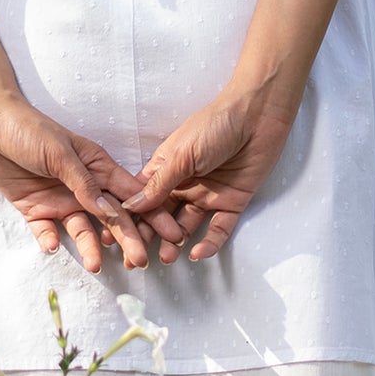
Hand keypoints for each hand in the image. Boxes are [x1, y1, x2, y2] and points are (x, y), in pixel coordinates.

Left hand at [0, 96, 185, 272]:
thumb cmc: (30, 130)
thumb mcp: (62, 154)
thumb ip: (85, 184)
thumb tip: (111, 211)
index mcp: (98, 168)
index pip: (130, 195)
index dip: (152, 214)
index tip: (172, 234)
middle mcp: (84, 188)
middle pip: (112, 218)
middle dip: (129, 239)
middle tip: (142, 261)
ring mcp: (60, 201)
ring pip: (82, 230)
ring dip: (90, 247)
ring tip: (95, 266)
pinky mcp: (35, 210)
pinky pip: (46, 232)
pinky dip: (50, 241)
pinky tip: (53, 247)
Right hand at [122, 82, 296, 260]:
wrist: (258, 116)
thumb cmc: (215, 125)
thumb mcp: (181, 155)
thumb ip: (159, 184)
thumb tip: (131, 207)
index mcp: (166, 170)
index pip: (143, 199)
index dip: (131, 218)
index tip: (115, 238)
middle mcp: (184, 186)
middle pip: (162, 218)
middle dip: (149, 238)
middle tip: (137, 260)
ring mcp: (208, 196)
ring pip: (187, 227)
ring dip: (175, 243)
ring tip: (166, 258)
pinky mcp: (232, 204)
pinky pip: (218, 229)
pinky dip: (208, 243)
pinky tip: (196, 253)